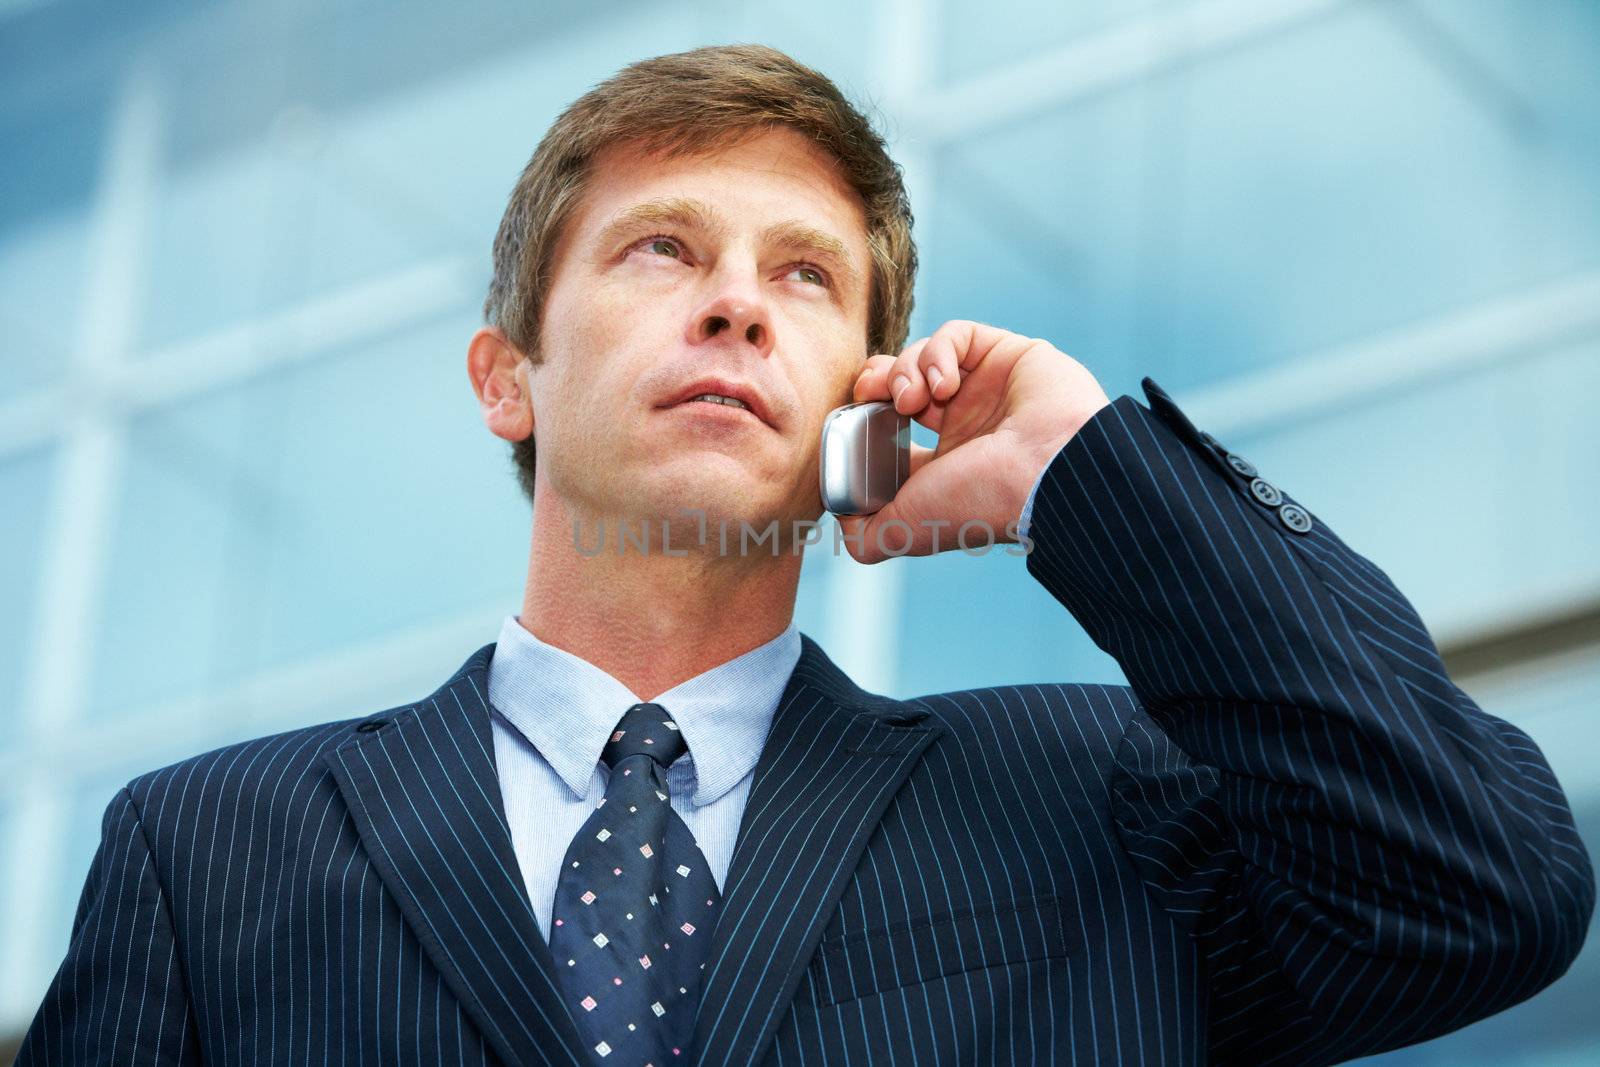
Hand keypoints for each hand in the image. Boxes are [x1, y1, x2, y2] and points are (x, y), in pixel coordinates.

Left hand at [837, 319, 1109, 562]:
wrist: (1047, 472)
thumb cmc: (982, 502)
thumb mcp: (908, 530)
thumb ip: (866, 536)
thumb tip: (842, 519)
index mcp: (947, 462)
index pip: (894, 429)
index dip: (866, 418)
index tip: (853, 418)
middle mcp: (967, 424)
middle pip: (904, 384)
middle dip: (878, 382)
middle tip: (869, 392)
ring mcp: (987, 387)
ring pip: (924, 357)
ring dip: (905, 371)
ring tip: (913, 399)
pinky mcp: (1006, 352)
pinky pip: (956, 334)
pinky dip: (938, 352)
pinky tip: (945, 382)